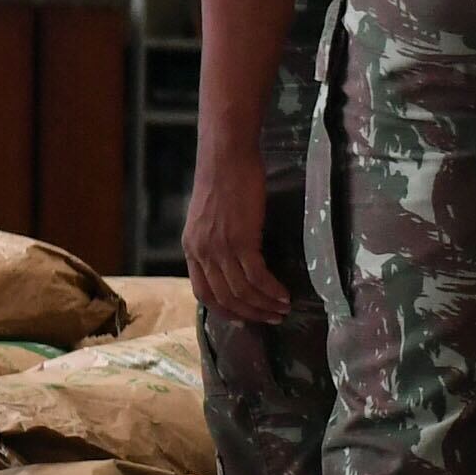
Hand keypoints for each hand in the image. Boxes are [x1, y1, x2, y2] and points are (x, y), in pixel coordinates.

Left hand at [182, 141, 294, 325]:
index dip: (224, 311)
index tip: (244, 318)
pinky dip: (272, 290)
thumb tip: (231, 260)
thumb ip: (213, 240)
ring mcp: (220, 248)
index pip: (203, 293)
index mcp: (191, 248)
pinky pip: (257, 277)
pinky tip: (284, 293)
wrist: (226, 155)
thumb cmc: (223, 178)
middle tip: (271, 318)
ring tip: (283, 308)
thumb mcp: (209, 216)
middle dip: (250, 314)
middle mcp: (201, 253)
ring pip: (242, 291)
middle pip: (224, 298)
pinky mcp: (240, 240)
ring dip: (265, 305)